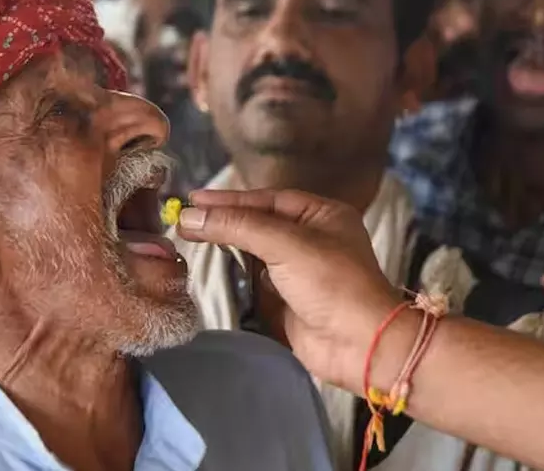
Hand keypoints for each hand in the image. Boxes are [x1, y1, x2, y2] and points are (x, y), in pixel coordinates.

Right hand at [177, 189, 401, 392]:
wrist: (359, 345)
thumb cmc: (333, 285)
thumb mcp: (285, 244)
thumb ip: (237, 226)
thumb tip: (190, 216)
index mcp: (321, 215)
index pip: (267, 199)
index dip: (229, 199)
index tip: (193, 200)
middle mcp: (311, 238)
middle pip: (258, 223)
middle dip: (224, 221)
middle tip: (184, 219)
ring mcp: (299, 271)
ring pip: (254, 251)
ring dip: (226, 245)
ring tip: (190, 237)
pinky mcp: (288, 300)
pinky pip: (255, 280)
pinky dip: (234, 273)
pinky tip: (212, 265)